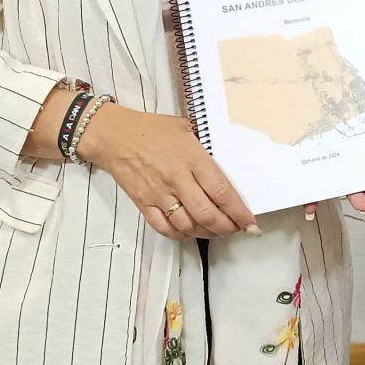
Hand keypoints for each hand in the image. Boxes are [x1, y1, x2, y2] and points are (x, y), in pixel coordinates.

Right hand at [78, 104, 257, 241]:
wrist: (113, 135)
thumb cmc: (151, 129)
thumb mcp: (186, 128)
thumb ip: (205, 150)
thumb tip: (224, 169)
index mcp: (192, 158)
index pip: (222, 191)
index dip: (239, 211)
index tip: (250, 222)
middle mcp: (177, 179)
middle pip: (207, 214)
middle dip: (227, 227)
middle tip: (236, 229)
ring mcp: (159, 194)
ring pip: (188, 225)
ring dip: (206, 233)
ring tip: (216, 231)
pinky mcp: (143, 203)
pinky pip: (164, 228)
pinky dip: (180, 235)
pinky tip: (190, 232)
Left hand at [322, 81, 364, 217]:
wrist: (318, 67)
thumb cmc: (356, 77)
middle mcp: (356, 151)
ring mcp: (334, 156)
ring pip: (344, 183)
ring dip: (353, 196)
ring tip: (360, 201)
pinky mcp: (310, 157)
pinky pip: (310, 182)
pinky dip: (310, 198)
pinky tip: (312, 207)